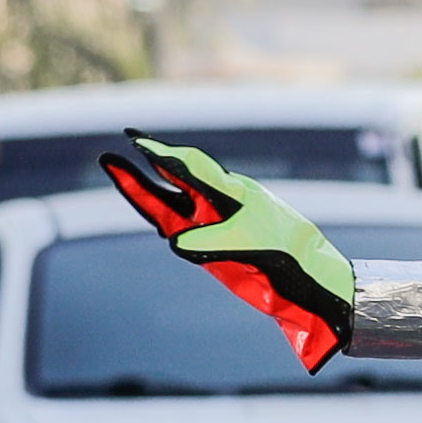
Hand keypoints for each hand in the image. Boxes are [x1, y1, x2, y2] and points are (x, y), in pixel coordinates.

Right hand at [99, 130, 354, 370]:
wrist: (309, 282)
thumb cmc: (290, 255)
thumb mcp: (254, 245)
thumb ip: (214, 240)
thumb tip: (175, 241)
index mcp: (234, 193)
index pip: (191, 167)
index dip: (164, 153)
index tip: (136, 139)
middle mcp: (220, 203)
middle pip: (174, 178)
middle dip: (144, 165)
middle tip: (112, 153)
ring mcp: (213, 224)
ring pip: (169, 202)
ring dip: (141, 189)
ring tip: (112, 168)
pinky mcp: (209, 247)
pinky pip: (176, 226)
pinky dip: (156, 213)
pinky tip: (141, 198)